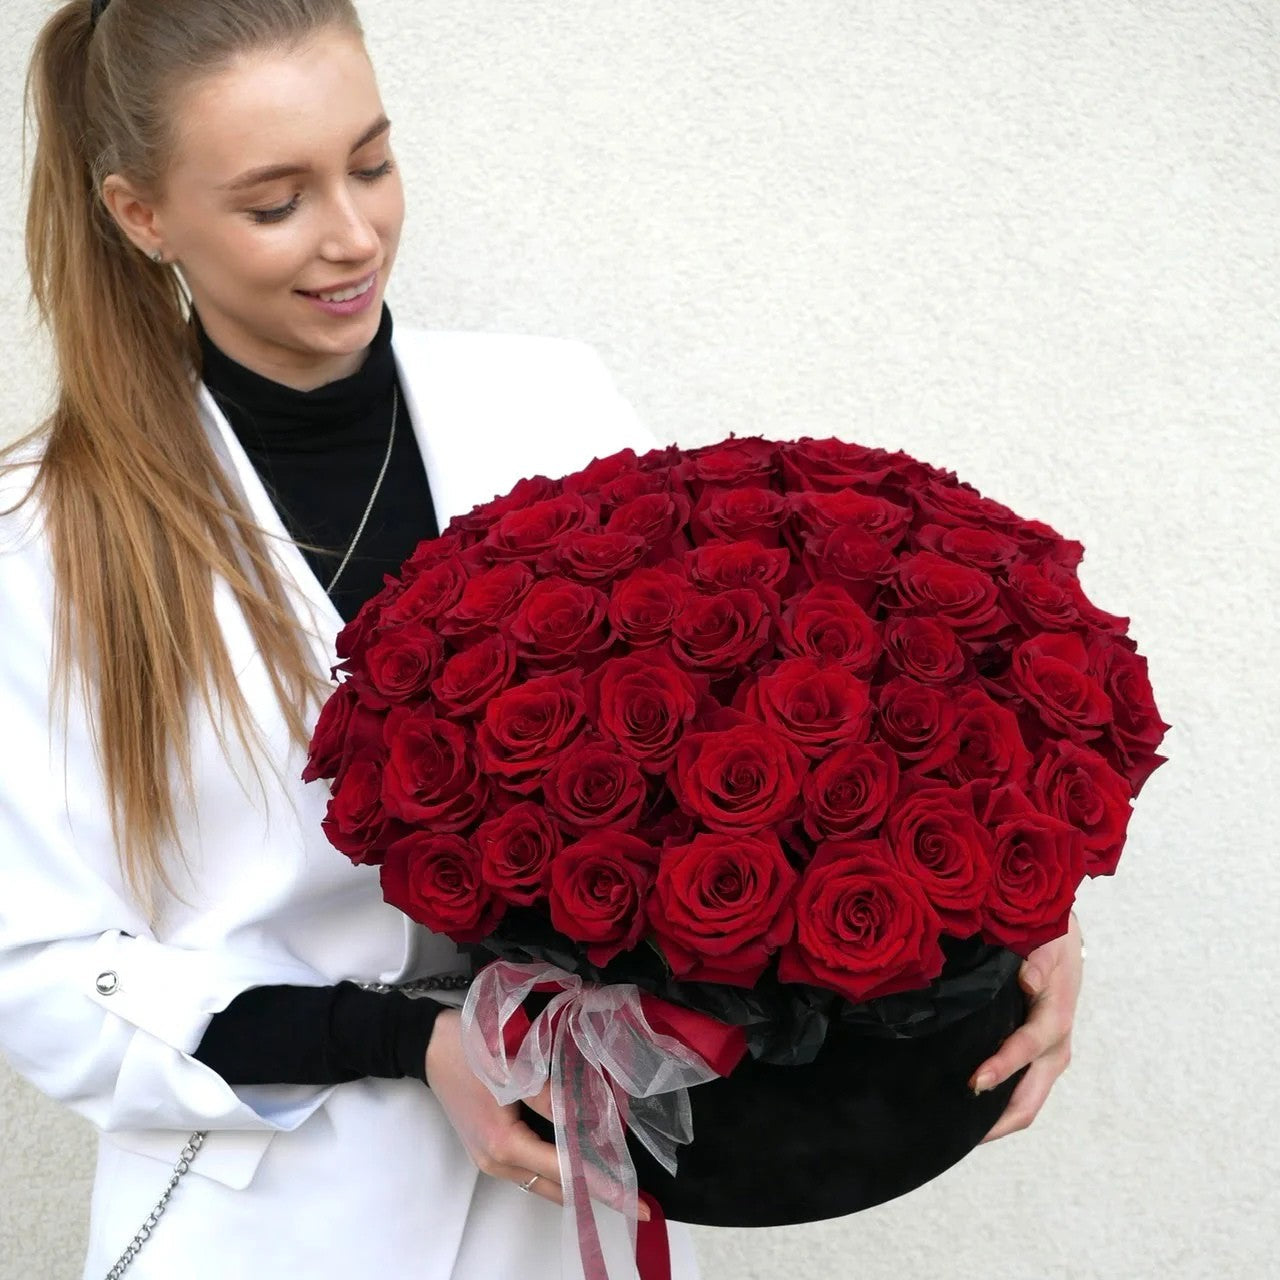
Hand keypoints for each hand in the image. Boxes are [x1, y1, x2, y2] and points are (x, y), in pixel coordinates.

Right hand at [424, 1009, 650, 1219]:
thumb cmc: (470, 1049)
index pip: (565, 1172)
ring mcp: (490, 1158)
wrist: (430, 1042)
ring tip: (612, 1172)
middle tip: (634, 1192)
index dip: (603, 1187)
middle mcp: (497, 1161)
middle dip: (594, 1190)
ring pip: (544, 1180)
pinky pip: (532, 1167)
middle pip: (556, 1186)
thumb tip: (585, 1120)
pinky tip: (577, 1152)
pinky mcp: (489, 1147)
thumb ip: (551, 1097)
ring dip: (576, 1179)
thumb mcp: (514, 1067)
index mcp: (503, 1144)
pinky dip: (558, 1166)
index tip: (636, 1205)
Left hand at [969, 911, 1082, 1143]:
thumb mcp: (1045, 941)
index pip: (1025, 1050)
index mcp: (1054, 1020)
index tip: (973, 1083)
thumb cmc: (1049, 940)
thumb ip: (1036, 960)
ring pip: (1023, 1103)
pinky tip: (964, 1107)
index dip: (1000, 1068)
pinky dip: (996, 1104)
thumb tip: (1028, 980)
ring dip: (994, 1118)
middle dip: (996, 1122)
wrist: (1063, 939)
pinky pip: (1019, 1090)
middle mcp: (1054, 1049)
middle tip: (957, 1133)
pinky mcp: (1038, 1058)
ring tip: (954, 1130)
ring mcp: (1048, 1058)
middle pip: (1029, 1102)